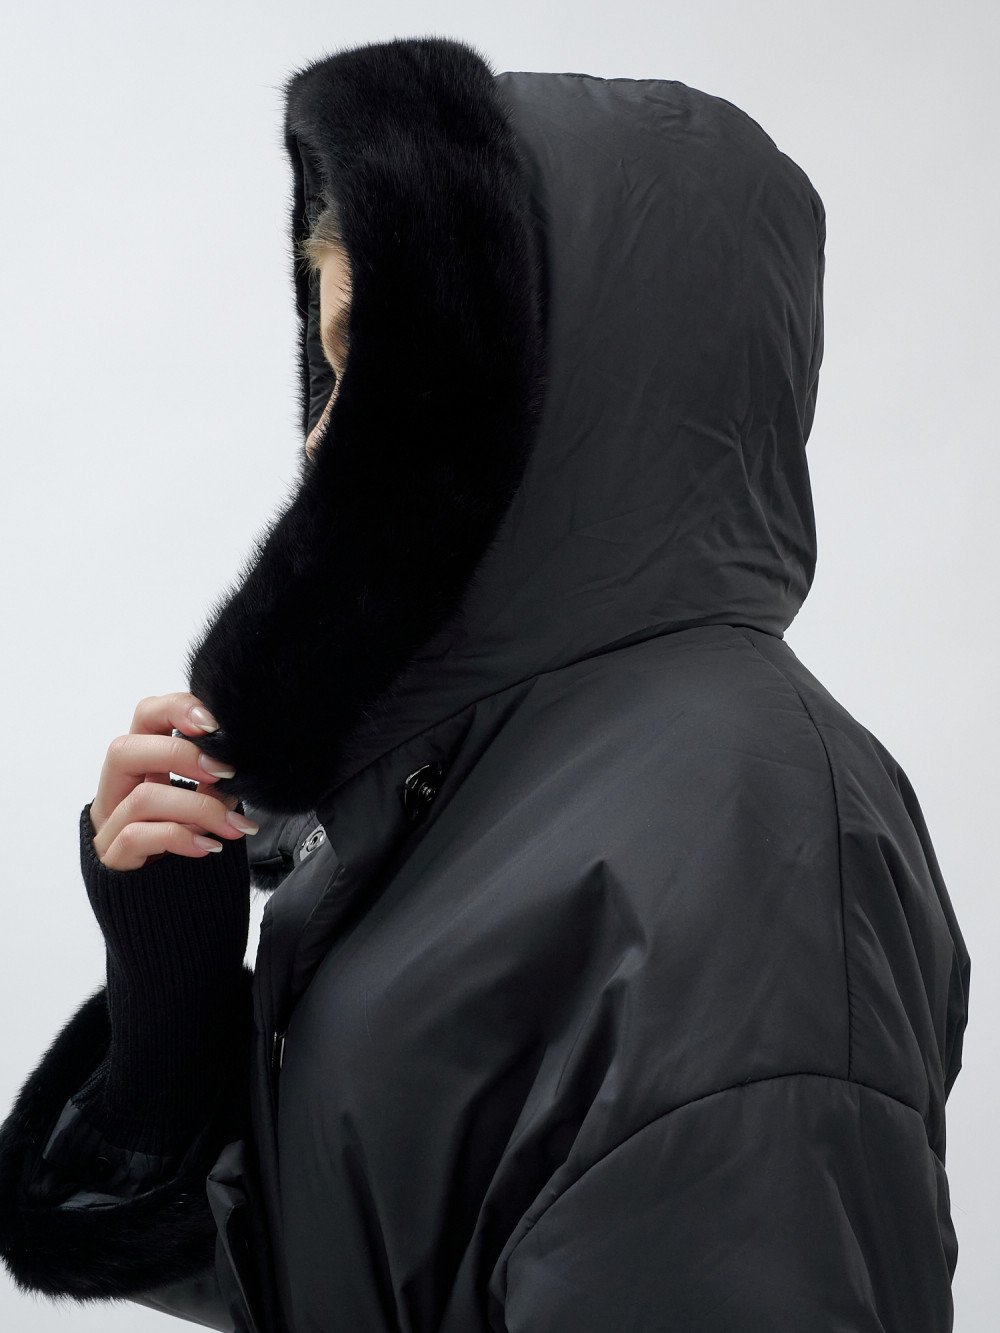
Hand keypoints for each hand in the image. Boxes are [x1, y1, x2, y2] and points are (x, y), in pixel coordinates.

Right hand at [89, 692, 257, 870]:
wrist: (172, 913)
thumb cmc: (189, 849)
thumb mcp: (202, 807)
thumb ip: (210, 783)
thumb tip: (235, 766)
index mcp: (141, 767)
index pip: (145, 717)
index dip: (174, 708)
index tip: (214, 724)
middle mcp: (117, 791)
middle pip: (124, 749)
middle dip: (180, 755)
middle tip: (224, 773)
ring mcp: (110, 826)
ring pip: (142, 798)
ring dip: (198, 807)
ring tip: (233, 826)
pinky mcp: (113, 861)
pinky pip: (138, 837)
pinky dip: (181, 837)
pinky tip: (209, 847)